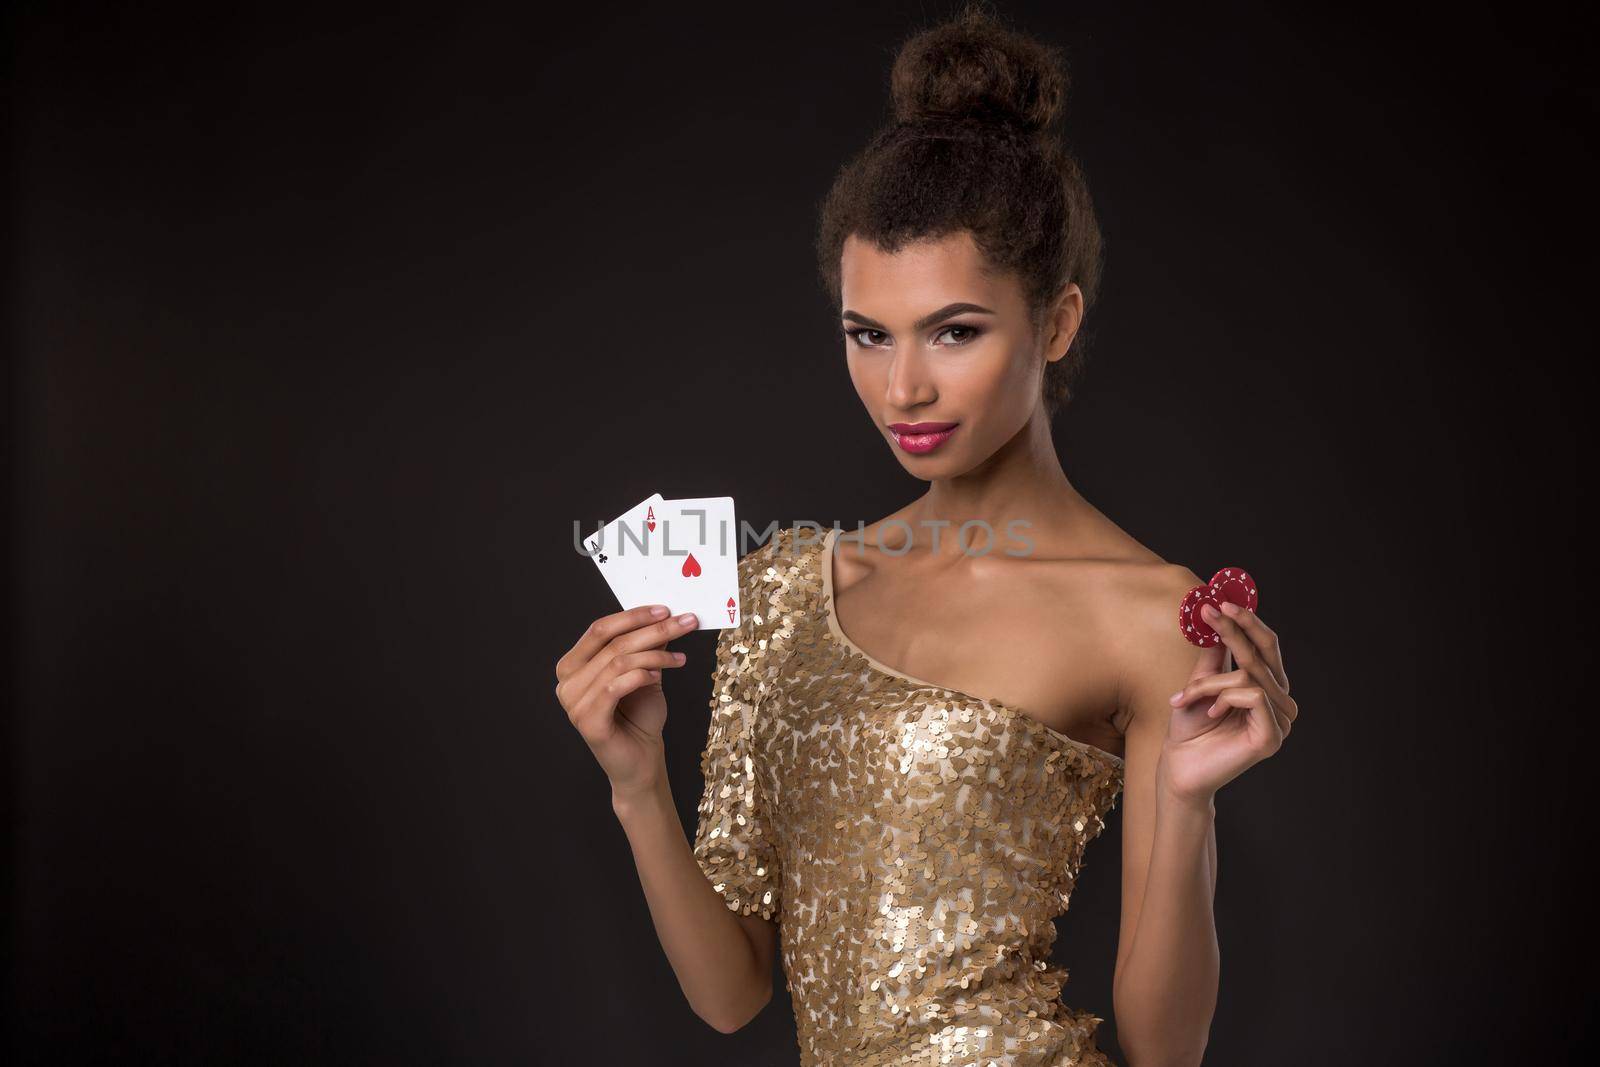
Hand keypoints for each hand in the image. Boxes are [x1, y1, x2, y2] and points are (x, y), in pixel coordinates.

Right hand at [554, 604, 699, 796]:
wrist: (641, 761)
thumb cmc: (639, 718)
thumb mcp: (645, 673)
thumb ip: (647, 646)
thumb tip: (663, 615)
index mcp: (573, 666)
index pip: (600, 629)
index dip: (633, 616)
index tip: (666, 609)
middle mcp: (567, 683)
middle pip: (612, 643)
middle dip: (652, 629)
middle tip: (685, 622)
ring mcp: (573, 703)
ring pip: (617, 662)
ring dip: (655, 654)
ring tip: (680, 658)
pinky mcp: (588, 722)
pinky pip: (615, 686)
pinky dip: (641, 675)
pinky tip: (659, 676)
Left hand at [1161, 599, 1296, 805]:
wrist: (1179, 767)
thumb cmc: (1189, 727)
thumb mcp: (1201, 682)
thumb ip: (1216, 653)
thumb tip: (1218, 613)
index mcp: (1268, 687)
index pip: (1266, 646)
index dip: (1248, 621)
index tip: (1221, 601)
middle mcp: (1281, 702)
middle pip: (1263, 654)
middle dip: (1234, 630)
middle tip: (1210, 612)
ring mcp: (1281, 720)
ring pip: (1249, 674)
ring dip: (1210, 681)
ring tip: (1186, 696)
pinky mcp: (1273, 736)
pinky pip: (1252, 696)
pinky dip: (1223, 698)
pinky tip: (1209, 714)